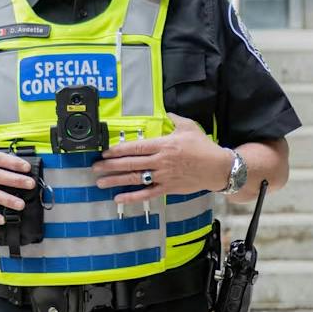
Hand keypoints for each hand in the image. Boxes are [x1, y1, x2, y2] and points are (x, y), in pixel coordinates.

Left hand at [92, 115, 228, 204]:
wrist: (218, 168)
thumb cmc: (204, 148)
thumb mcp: (189, 127)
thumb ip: (174, 119)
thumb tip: (166, 113)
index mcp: (163, 145)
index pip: (135, 147)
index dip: (117, 150)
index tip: (104, 152)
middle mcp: (160, 161)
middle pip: (130, 164)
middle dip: (110, 165)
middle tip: (95, 167)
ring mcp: (163, 176)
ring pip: (134, 179)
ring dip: (115, 181)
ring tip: (100, 182)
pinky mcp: (168, 189)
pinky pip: (146, 194)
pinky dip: (132, 197)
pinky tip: (119, 198)